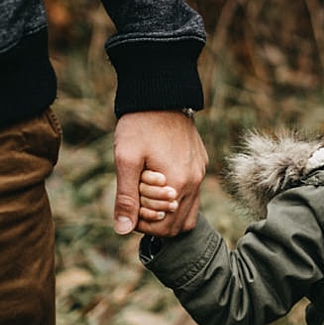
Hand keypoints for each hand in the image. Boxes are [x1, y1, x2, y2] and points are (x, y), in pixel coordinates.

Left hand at [113, 110, 205, 236]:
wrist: (160, 94)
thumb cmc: (140, 125)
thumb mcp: (126, 160)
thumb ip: (126, 197)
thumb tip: (123, 230)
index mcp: (178, 184)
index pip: (163, 228)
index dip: (140, 223)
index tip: (128, 203)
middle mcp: (195, 183)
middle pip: (177, 226)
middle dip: (154, 220)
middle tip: (136, 199)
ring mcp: (200, 174)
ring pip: (188, 214)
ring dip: (166, 214)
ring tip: (147, 196)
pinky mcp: (200, 164)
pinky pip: (193, 196)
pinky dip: (176, 200)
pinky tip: (159, 184)